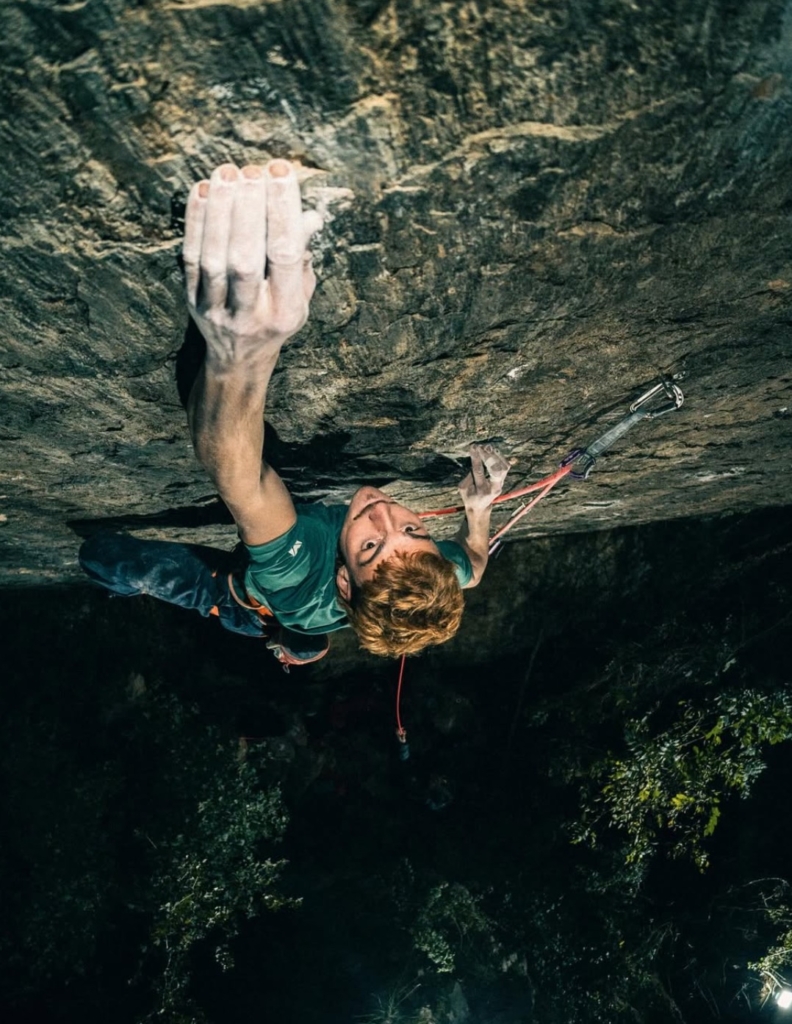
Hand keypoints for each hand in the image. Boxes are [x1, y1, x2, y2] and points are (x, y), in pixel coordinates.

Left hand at [182, 161, 321, 368]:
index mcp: (285, 311)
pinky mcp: (192, 303)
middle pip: (246, 259)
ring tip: (228, 171)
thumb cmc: (275, 316)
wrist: (238, 360)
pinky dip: (196, 222)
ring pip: (214, 258)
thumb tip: (310, 217)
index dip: (283, 213)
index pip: (285, 257)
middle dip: (249, 210)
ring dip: (221, 211)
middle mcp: (251, 314)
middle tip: (252, 170)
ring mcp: (217, 311)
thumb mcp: (300, 294)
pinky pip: (190, 259)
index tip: (281, 172)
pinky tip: (204, 190)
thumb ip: (303, 256)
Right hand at [458, 443, 510, 512]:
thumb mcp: (463, 488)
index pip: (479, 472)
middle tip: (479, 446)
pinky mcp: (504, 479)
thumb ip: (468, 475)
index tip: (472, 448)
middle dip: (487, 456)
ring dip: (494, 455)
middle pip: (496, 470)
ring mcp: (501, 484)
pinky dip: (499, 457)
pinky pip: (505, 466)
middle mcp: (495, 488)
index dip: (476, 459)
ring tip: (485, 447)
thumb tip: (476, 460)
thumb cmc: (469, 497)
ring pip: (503, 467)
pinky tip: (491, 451)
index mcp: (482, 491)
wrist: (480, 507)